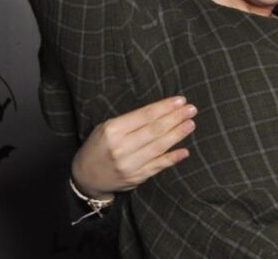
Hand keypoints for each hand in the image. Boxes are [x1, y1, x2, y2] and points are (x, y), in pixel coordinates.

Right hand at [71, 96, 196, 199]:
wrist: (86, 177)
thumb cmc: (99, 146)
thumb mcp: (107, 127)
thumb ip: (131, 121)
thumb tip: (161, 111)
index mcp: (113, 130)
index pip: (144, 115)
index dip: (164, 107)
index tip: (181, 100)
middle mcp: (121, 148)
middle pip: (154, 130)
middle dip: (175, 118)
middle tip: (192, 109)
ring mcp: (129, 164)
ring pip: (158, 147)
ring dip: (177, 135)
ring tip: (191, 124)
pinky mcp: (136, 177)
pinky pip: (158, 166)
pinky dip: (172, 158)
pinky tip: (185, 151)